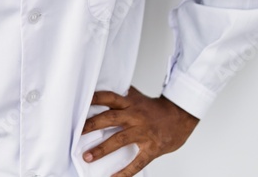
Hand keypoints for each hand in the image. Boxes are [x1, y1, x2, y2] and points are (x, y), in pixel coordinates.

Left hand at [81, 86, 198, 176]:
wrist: (181, 117)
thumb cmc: (156, 109)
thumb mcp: (137, 98)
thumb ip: (121, 96)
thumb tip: (102, 88)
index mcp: (130, 103)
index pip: (109, 97)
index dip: (94, 99)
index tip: (79, 103)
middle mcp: (135, 116)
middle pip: (110, 118)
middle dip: (91, 125)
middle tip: (76, 133)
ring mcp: (144, 132)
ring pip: (119, 140)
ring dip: (102, 149)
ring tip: (88, 156)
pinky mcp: (152, 147)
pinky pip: (138, 161)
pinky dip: (126, 171)